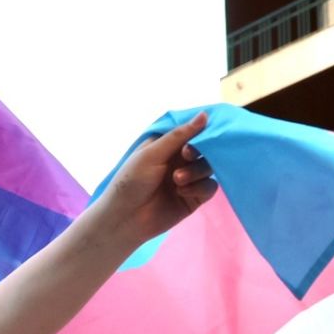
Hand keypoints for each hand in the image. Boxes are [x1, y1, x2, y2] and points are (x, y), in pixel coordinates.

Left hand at [94, 110, 216, 246]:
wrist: (124, 218)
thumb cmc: (131, 181)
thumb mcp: (152, 153)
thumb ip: (179, 135)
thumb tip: (204, 114)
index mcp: (168, 145)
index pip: (193, 132)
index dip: (200, 131)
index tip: (200, 133)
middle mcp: (180, 160)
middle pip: (205, 149)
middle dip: (199, 151)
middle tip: (186, 155)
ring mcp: (188, 178)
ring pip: (209, 167)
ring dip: (196, 171)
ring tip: (177, 180)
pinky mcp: (194, 197)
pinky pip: (209, 187)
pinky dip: (199, 187)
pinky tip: (182, 192)